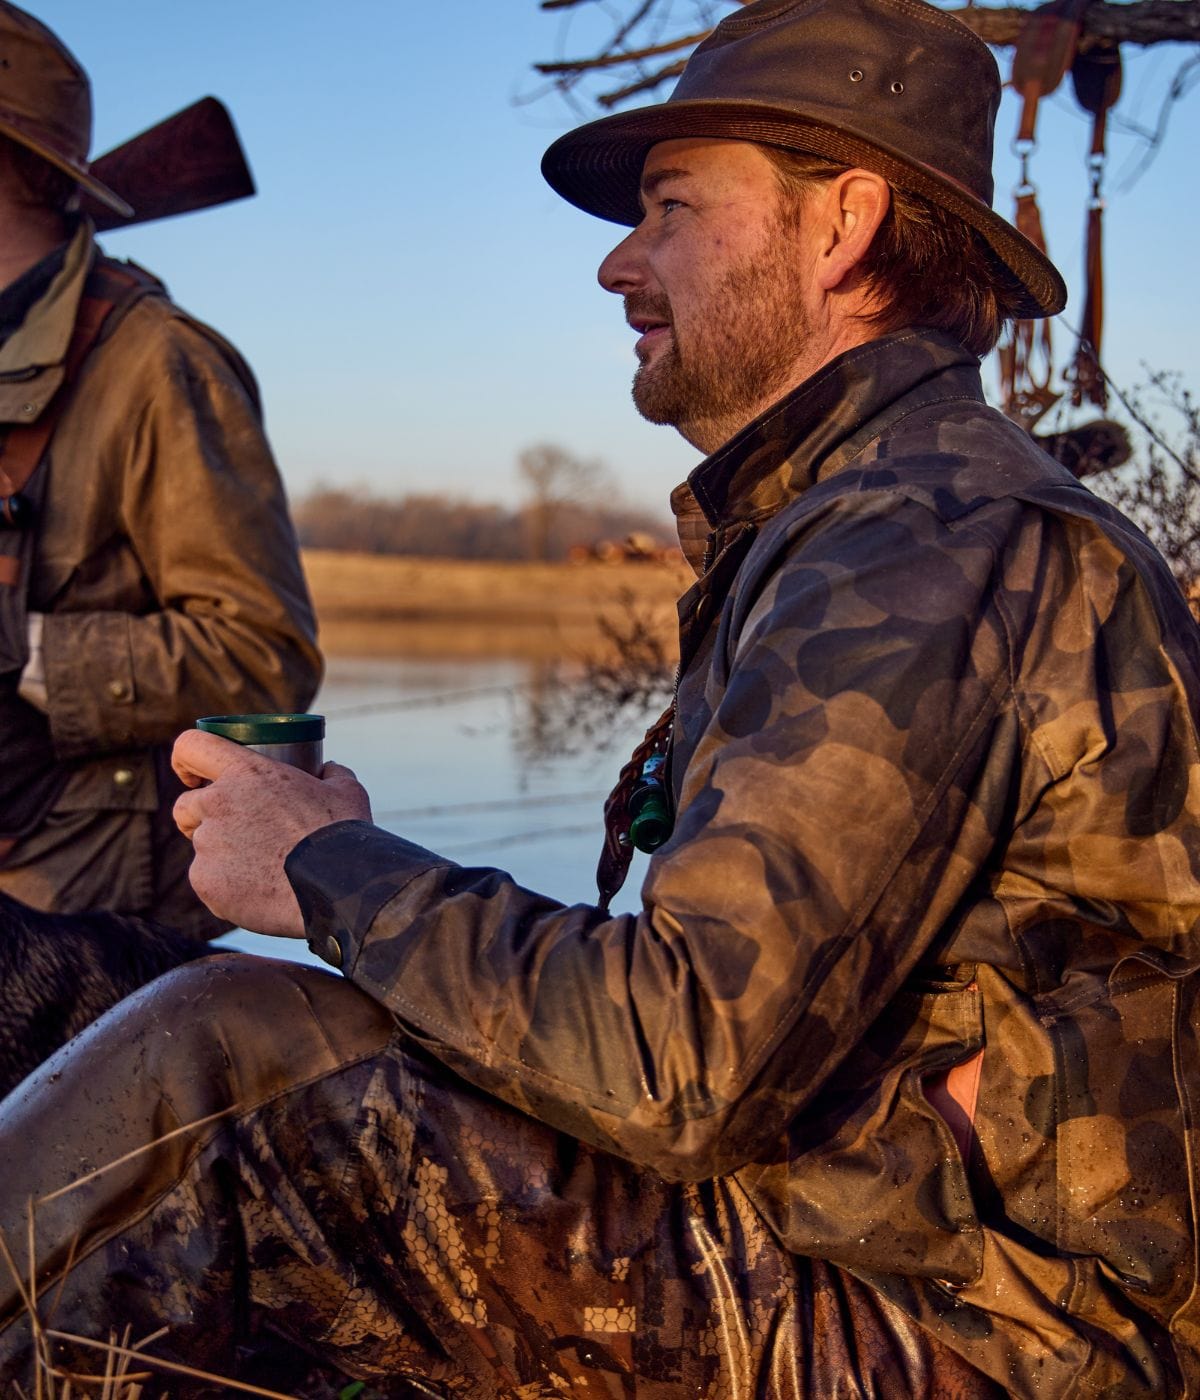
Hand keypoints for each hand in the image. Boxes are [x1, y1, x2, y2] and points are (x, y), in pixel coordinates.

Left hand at [172, 728, 371, 936]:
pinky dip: (227, 887)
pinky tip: (257, 892)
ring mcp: (208, 845)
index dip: (185, 760)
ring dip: (221, 854)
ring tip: (258, 870)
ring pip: (202, 848)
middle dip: (199, 817)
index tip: (194, 777)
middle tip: (230, 831)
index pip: (190, 747)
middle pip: (185, 806)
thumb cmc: (342, 833)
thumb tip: (327, 769)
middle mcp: (218, 804)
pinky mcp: (206, 882)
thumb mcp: (345, 789)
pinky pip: (208, 881)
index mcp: (247, 772)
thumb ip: (329, 774)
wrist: (338, 886)